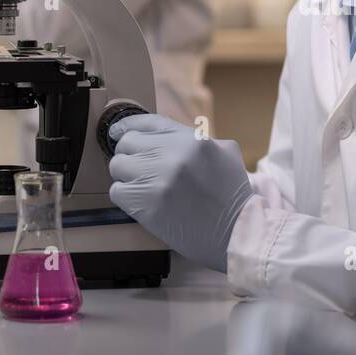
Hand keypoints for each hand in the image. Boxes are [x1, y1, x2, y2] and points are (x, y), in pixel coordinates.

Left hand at [108, 114, 253, 273]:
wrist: (237, 232)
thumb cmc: (233, 194)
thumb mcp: (224, 151)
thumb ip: (193, 139)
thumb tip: (161, 136)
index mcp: (192, 140)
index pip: (147, 122)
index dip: (128, 126)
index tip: (118, 132)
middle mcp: (172, 155)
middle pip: (128, 143)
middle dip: (132, 155)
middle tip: (142, 168)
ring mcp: (157, 180)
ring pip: (118, 166)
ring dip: (127, 176)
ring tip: (144, 187)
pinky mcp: (146, 205)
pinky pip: (117, 191)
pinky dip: (126, 196)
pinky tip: (142, 201)